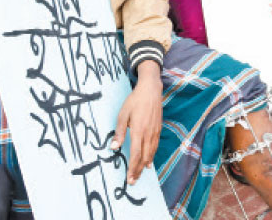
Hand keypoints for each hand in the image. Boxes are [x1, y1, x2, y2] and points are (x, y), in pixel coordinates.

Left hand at [113, 62, 162, 184]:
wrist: (151, 90)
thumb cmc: (135, 101)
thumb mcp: (123, 115)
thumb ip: (119, 132)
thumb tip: (113, 147)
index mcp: (138, 131)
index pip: (135, 154)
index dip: (132, 168)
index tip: (129, 178)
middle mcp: (148, 134)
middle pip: (144, 157)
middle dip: (138, 171)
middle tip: (133, 182)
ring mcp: (155, 132)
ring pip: (151, 153)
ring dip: (145, 165)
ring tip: (140, 174)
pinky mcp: (158, 129)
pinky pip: (155, 146)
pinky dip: (152, 156)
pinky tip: (149, 161)